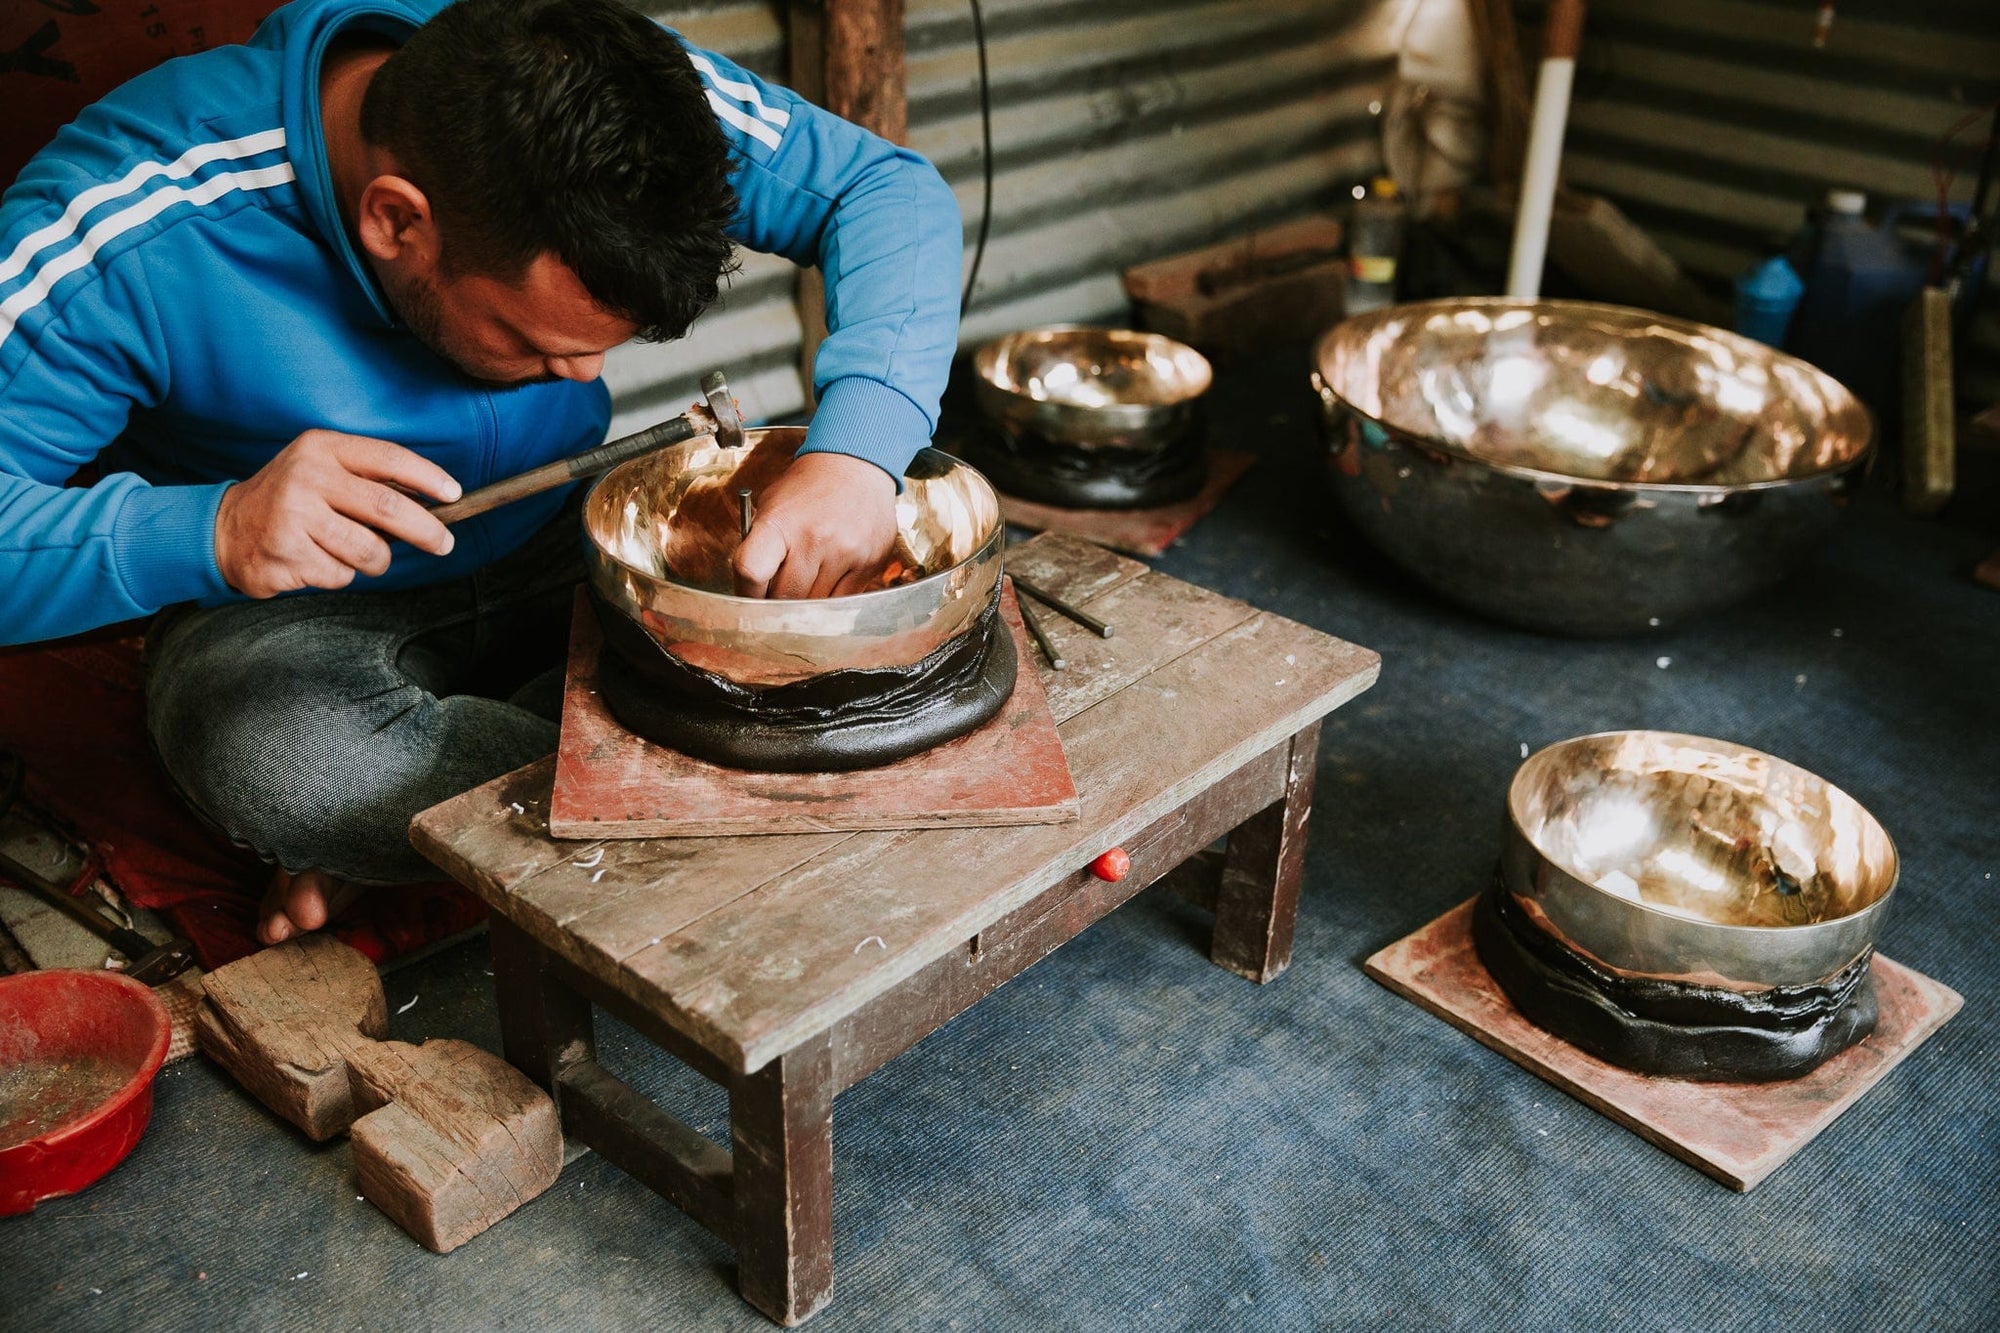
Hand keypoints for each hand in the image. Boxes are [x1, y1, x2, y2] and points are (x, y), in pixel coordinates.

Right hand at [214, 430, 460, 597]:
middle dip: (426, 531)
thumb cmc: (290, 501)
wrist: (226, 530)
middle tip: (443, 543)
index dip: (427, 477)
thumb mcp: (322, 471)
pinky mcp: (287, 553)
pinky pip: (341, 575)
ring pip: (369, 550)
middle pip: (388, 508)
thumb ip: (368, 480)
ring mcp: (294, 515)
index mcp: (321, 449)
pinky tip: (315, 560)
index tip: (453, 494)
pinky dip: (339, 574)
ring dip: (374, 561)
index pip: (388, 458)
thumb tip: (433, 502)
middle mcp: (307, 477)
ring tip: (350, 551)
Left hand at [732, 451, 896, 598]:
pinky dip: (831, 598)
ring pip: (815, 605)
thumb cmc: (809, 487)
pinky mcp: (870, 564)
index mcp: (780, 522)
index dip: (746, 591)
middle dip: (778, 600)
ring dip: (806, 601)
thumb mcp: (772, 504)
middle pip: (785, 598)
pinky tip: (829, 576)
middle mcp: (814, 539)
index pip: (751, 571)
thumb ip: (758, 546)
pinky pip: (842, 602)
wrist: (857, 465)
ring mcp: (846, 554)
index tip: (751, 594)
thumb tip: (751, 590)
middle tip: (779, 589)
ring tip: (807, 577)